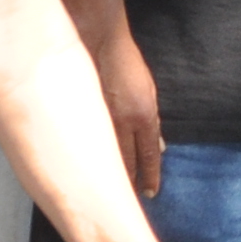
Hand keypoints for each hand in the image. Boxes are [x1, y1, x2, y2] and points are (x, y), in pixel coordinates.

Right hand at [93, 32, 164, 197]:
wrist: (97, 41)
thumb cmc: (126, 64)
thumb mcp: (148, 91)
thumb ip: (152, 122)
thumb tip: (159, 148)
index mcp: (143, 115)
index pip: (148, 156)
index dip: (149, 176)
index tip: (150, 192)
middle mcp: (122, 122)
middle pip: (127, 162)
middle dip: (130, 183)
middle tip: (130, 200)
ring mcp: (99, 120)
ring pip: (106, 158)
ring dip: (110, 176)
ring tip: (111, 194)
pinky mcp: (81, 116)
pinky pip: (88, 144)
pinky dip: (92, 159)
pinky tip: (90, 171)